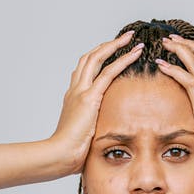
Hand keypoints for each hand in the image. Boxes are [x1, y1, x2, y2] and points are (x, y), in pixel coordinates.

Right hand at [50, 31, 145, 173]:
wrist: (59, 155)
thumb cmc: (69, 152)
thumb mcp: (82, 134)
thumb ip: (91, 128)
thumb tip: (102, 136)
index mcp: (73, 97)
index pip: (85, 69)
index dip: (98, 57)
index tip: (111, 51)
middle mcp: (75, 89)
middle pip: (89, 57)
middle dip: (107, 45)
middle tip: (125, 38)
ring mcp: (81, 91)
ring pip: (97, 58)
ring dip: (115, 45)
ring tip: (131, 38)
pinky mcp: (89, 98)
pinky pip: (109, 72)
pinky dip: (123, 60)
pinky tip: (135, 53)